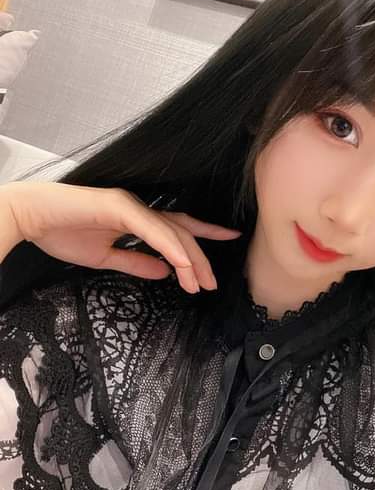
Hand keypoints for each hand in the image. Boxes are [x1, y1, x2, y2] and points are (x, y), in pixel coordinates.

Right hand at [1, 181, 241, 292]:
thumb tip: (163, 272)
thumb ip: (136, 263)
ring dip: (188, 259)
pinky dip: (169, 246)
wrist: (31, 219)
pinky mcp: (119, 207)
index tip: (228, 242)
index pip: (178, 229)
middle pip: (181, 233)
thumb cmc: (62, 233)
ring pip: (171, 232)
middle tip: (211, 283)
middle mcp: (139, 210)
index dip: (204, 236)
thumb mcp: (106, 258)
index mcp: (137, 220)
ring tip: (199, 282)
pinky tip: (182, 263)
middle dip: (200, 259)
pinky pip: (151, 228)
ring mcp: (131, 206)